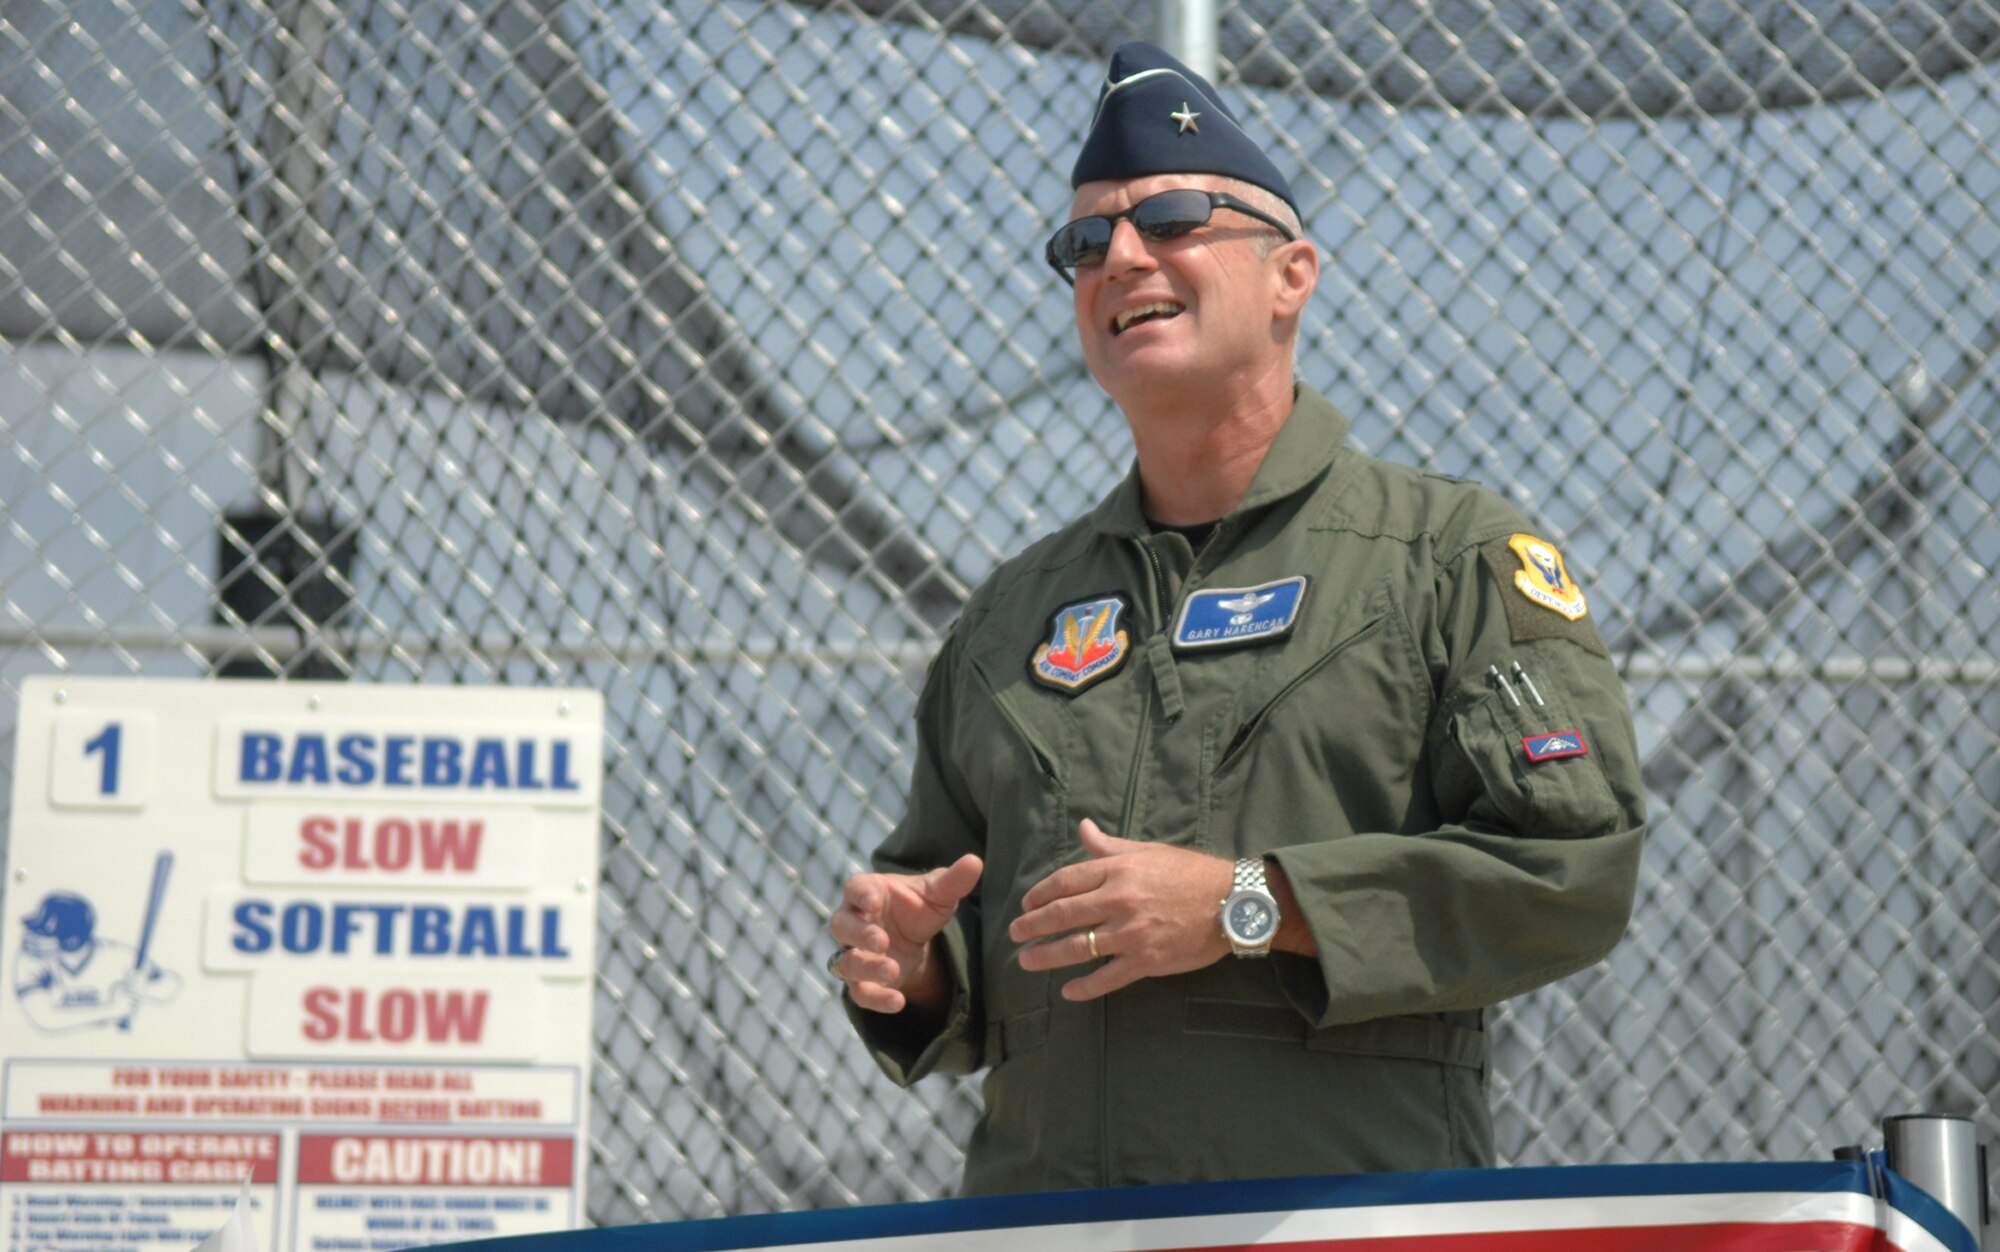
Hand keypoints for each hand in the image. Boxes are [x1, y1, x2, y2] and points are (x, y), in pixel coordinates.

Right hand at [830, 854, 982, 1013]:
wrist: (917, 939)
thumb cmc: (918, 907)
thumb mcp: (938, 894)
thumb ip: (952, 880)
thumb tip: (975, 862)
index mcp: (867, 892)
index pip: (855, 888)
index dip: (861, 894)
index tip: (873, 900)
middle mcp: (853, 922)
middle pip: (842, 926)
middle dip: (859, 933)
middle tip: (881, 940)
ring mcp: (854, 953)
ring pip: (845, 962)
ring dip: (866, 967)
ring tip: (891, 970)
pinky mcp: (863, 981)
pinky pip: (859, 993)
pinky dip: (876, 1000)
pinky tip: (898, 1002)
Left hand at [1010, 818, 1232, 1000]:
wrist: (1233, 902)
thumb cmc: (1190, 873)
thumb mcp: (1148, 851)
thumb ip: (1110, 846)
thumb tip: (1084, 828)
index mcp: (1119, 870)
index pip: (1066, 881)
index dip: (1040, 893)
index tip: (1026, 902)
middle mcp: (1120, 900)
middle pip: (1063, 915)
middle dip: (1033, 926)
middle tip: (1015, 934)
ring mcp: (1132, 933)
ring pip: (1078, 947)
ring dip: (1047, 956)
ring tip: (1027, 961)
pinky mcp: (1147, 960)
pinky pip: (1108, 977)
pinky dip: (1085, 987)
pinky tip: (1068, 991)